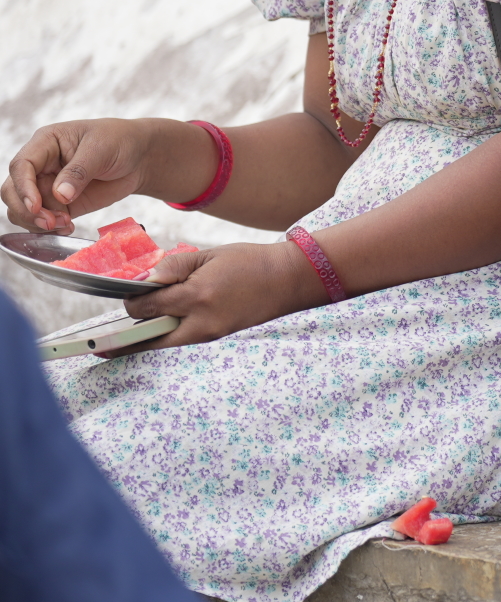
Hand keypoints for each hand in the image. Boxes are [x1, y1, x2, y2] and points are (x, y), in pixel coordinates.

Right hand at [4, 119, 155, 231]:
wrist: (140, 158)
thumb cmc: (120, 142)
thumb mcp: (102, 148)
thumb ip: (79, 171)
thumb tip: (60, 194)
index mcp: (46, 143)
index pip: (21, 165)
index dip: (23, 187)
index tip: (37, 206)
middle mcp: (40, 165)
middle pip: (13, 190)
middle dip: (27, 210)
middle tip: (52, 222)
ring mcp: (47, 186)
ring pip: (22, 209)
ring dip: (37, 222)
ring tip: (66, 224)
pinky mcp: (59, 204)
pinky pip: (42, 220)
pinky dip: (50, 229)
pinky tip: (68, 228)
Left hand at [105, 240, 327, 353]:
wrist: (289, 280)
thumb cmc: (251, 261)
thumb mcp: (209, 255)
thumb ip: (174, 267)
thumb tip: (145, 280)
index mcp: (196, 295)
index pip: (147, 305)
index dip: (130, 301)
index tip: (125, 295)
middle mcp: (200, 322)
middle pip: (148, 338)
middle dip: (127, 333)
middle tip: (110, 334)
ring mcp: (210, 334)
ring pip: (163, 347)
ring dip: (143, 342)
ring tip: (117, 346)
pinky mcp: (218, 338)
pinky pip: (181, 343)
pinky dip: (165, 340)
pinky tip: (153, 336)